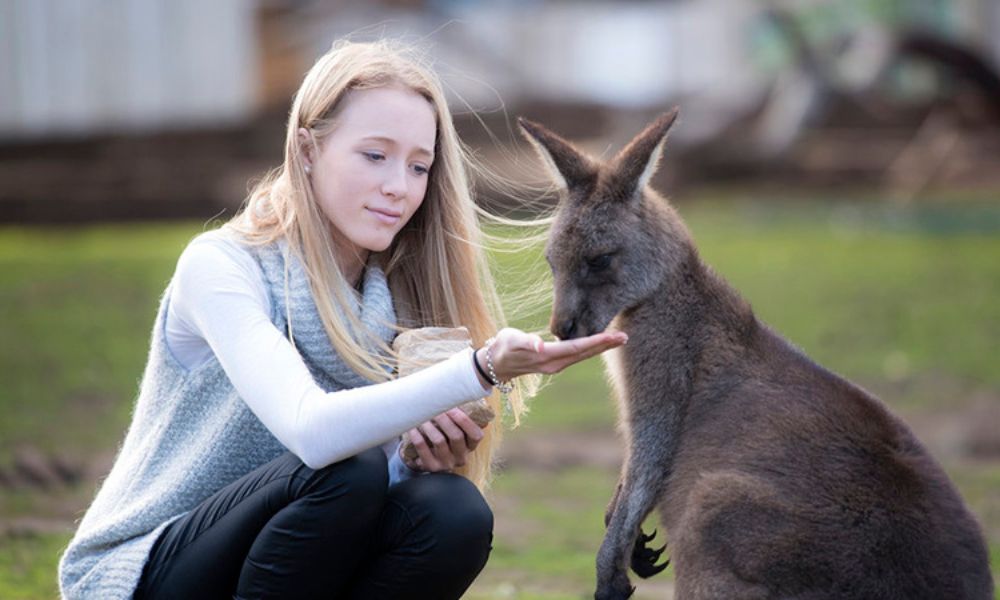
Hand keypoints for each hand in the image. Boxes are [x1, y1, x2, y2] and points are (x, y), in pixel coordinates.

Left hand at [402, 408, 485, 472]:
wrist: (427, 461)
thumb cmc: (443, 439)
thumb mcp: (455, 433)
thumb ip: (459, 420)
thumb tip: (457, 395)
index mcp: (470, 447)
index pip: (476, 435)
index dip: (465, 420)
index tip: (452, 407)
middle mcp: (461, 457)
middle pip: (456, 436)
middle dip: (444, 419)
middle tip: (434, 408)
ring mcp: (446, 464)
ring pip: (439, 441)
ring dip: (429, 425)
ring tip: (421, 416)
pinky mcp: (431, 467)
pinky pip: (422, 448)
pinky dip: (416, 435)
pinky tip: (412, 426)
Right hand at [477, 327, 626, 380]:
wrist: (496, 363)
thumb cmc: (503, 347)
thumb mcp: (511, 341)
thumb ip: (526, 341)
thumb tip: (539, 344)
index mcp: (547, 356)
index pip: (576, 347)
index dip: (595, 342)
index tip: (612, 336)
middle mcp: (555, 364)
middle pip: (584, 353)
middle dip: (604, 345)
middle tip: (624, 336)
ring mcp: (556, 365)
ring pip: (583, 356)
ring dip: (600, 348)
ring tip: (617, 339)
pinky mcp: (555, 363)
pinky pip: (577, 356)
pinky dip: (590, 348)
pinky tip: (599, 343)